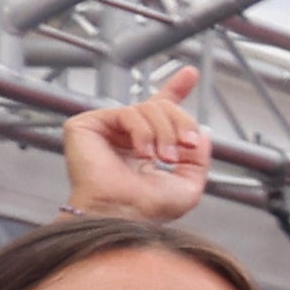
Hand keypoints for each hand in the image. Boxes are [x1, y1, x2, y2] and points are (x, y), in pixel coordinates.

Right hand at [62, 64, 213, 226]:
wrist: (123, 215)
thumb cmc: (149, 209)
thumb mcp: (189, 184)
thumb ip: (199, 157)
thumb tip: (203, 132)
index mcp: (145, 145)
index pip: (159, 111)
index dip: (175, 90)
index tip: (191, 73)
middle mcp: (123, 134)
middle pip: (161, 106)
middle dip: (181, 123)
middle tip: (187, 146)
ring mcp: (103, 129)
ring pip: (148, 109)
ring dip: (165, 133)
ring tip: (162, 158)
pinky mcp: (86, 125)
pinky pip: (128, 113)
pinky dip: (143, 133)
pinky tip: (143, 154)